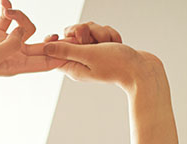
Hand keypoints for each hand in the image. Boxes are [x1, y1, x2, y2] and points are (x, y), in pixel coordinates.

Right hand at [0, 1, 61, 79]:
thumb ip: (8, 46)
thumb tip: (23, 33)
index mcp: (15, 66)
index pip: (44, 63)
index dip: (59, 55)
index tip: (71, 46)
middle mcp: (13, 56)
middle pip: (41, 46)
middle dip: (52, 38)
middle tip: (68, 30)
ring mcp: (5, 43)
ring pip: (25, 27)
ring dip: (20, 15)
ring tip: (7, 10)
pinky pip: (9, 18)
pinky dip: (8, 8)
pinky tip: (2, 1)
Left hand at [28, 21, 165, 92]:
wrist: (141, 69)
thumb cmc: (117, 64)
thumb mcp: (88, 55)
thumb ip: (67, 50)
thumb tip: (46, 49)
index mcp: (73, 67)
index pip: (54, 52)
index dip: (54, 41)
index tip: (56, 34)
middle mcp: (81, 61)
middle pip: (72, 35)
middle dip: (84, 31)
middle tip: (90, 38)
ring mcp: (93, 54)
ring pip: (88, 30)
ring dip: (100, 32)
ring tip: (109, 43)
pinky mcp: (104, 48)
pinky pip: (101, 32)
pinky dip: (110, 34)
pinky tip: (116, 43)